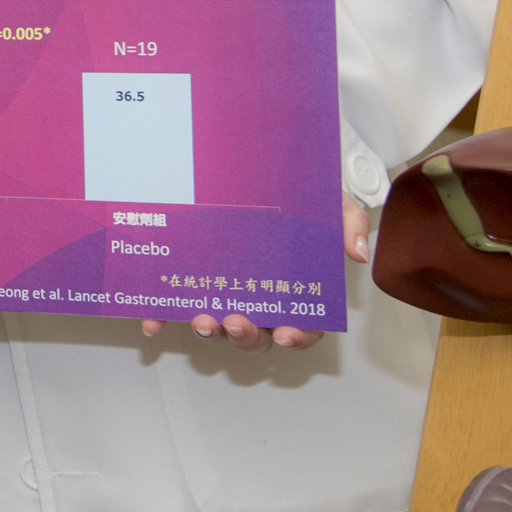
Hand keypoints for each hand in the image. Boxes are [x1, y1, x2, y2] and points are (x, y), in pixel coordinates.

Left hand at [136, 196, 375, 351]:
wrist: (266, 174)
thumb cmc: (302, 198)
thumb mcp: (332, 202)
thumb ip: (349, 223)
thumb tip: (357, 252)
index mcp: (296, 289)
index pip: (303, 326)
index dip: (296, 336)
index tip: (285, 334)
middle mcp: (260, 297)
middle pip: (257, 334)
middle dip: (245, 335)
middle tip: (235, 322)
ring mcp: (225, 293)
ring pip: (219, 327)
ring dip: (209, 331)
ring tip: (202, 319)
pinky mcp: (193, 284)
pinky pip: (177, 308)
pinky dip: (164, 317)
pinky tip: (154, 321)